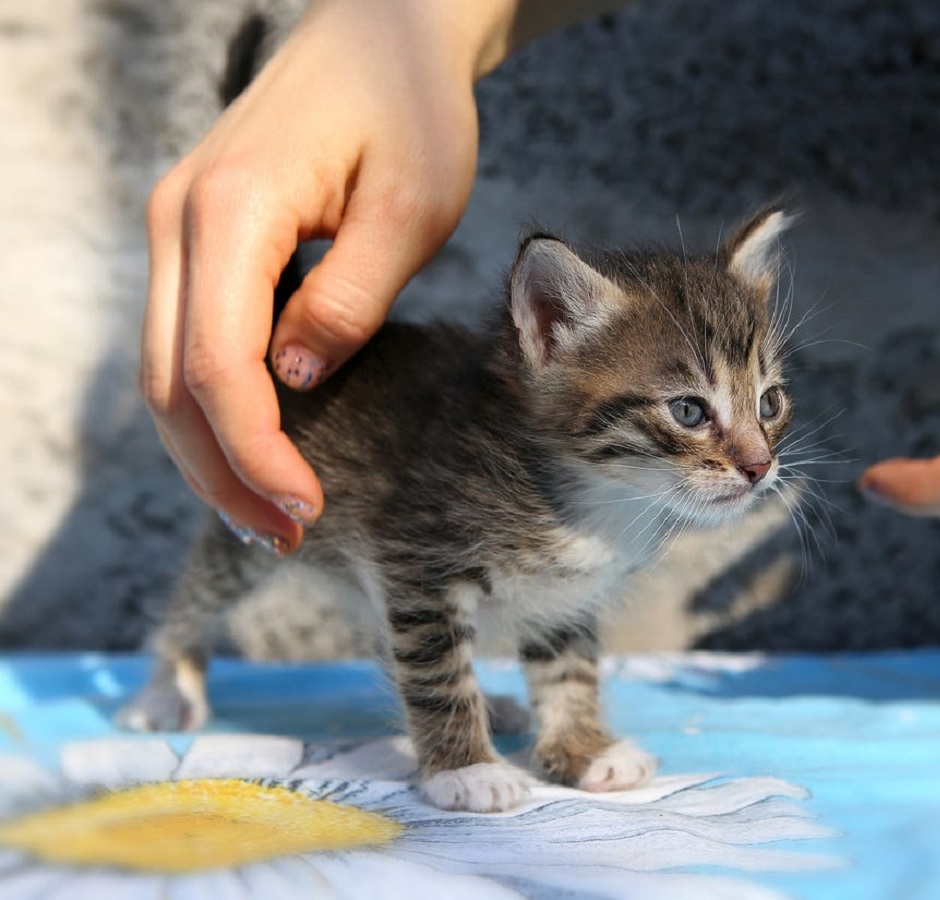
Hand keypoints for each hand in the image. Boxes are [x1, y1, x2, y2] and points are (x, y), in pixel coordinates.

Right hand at [140, 0, 491, 550]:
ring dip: (212, 453)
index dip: (258, 453)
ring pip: (168, 370)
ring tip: (273, 520)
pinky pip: (188, 341)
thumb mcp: (410, 208)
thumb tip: (293, 380)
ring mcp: (179, 228)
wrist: (381, 34)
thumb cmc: (410, 110)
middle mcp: (180, 220)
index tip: (311, 510)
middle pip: (172, 383)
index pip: (220, 365)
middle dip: (224, 475)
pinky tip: (257, 453)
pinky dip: (215, 409)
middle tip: (289, 540)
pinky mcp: (200, 239)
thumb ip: (350, 298)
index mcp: (233, 211)